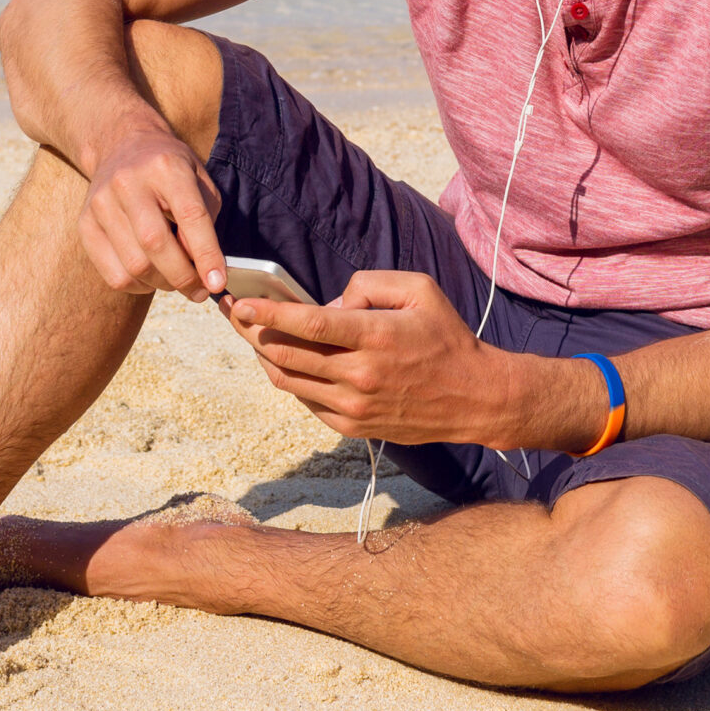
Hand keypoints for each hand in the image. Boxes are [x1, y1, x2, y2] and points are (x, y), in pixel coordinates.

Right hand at [78, 124, 225, 300]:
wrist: (122, 146)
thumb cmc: (170, 170)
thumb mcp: (199, 181)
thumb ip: (205, 221)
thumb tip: (201, 268)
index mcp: (166, 167)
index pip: (190, 216)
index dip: (207, 254)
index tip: (218, 283)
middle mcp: (128, 183)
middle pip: (156, 245)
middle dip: (184, 277)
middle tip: (200, 291)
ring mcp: (101, 204)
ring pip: (134, 266)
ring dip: (163, 284)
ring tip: (177, 280)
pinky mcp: (85, 225)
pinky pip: (113, 275)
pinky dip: (139, 286)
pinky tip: (151, 276)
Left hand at [220, 270, 544, 445]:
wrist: (474, 397)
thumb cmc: (446, 337)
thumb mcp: (420, 290)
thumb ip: (371, 283)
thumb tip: (330, 302)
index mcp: (376, 336)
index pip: (308, 324)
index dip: (268, 314)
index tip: (241, 304)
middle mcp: (360, 374)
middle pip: (286, 354)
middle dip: (252, 333)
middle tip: (235, 316)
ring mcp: (354, 406)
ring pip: (288, 381)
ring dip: (265, 358)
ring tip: (256, 338)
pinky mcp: (353, 427)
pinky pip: (306, 401)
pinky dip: (291, 380)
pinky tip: (290, 364)